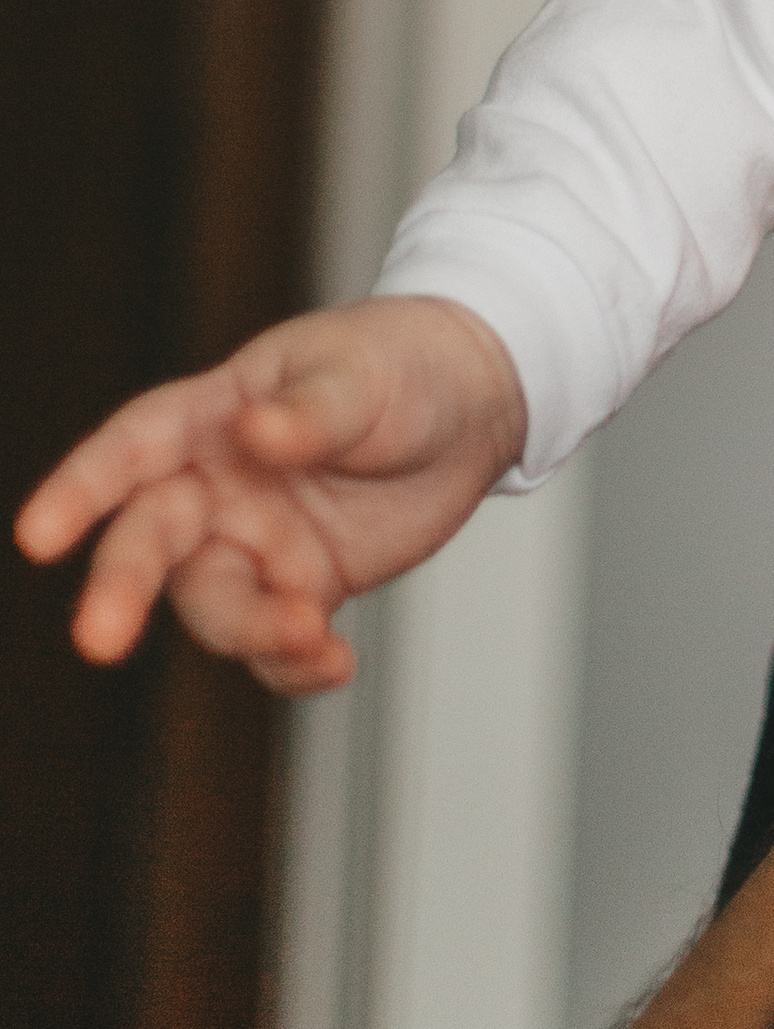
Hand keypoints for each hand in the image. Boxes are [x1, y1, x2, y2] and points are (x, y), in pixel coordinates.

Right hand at [13, 293, 527, 694]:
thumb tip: (254, 433)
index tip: (37, 533)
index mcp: (214, 415)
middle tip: (99, 641)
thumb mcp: (361, 375)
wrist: (474, 401)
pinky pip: (277, 643)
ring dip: (249, 629)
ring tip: (312, 631)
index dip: (81, 487)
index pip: (134, 448)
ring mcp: (257, 542)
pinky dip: (295, 664)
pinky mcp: (303, 587)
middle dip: (120, 590)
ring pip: (216, 606)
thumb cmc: (400, 364)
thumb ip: (309, 411)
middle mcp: (218, 486)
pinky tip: (335, 664)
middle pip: (150, 543)